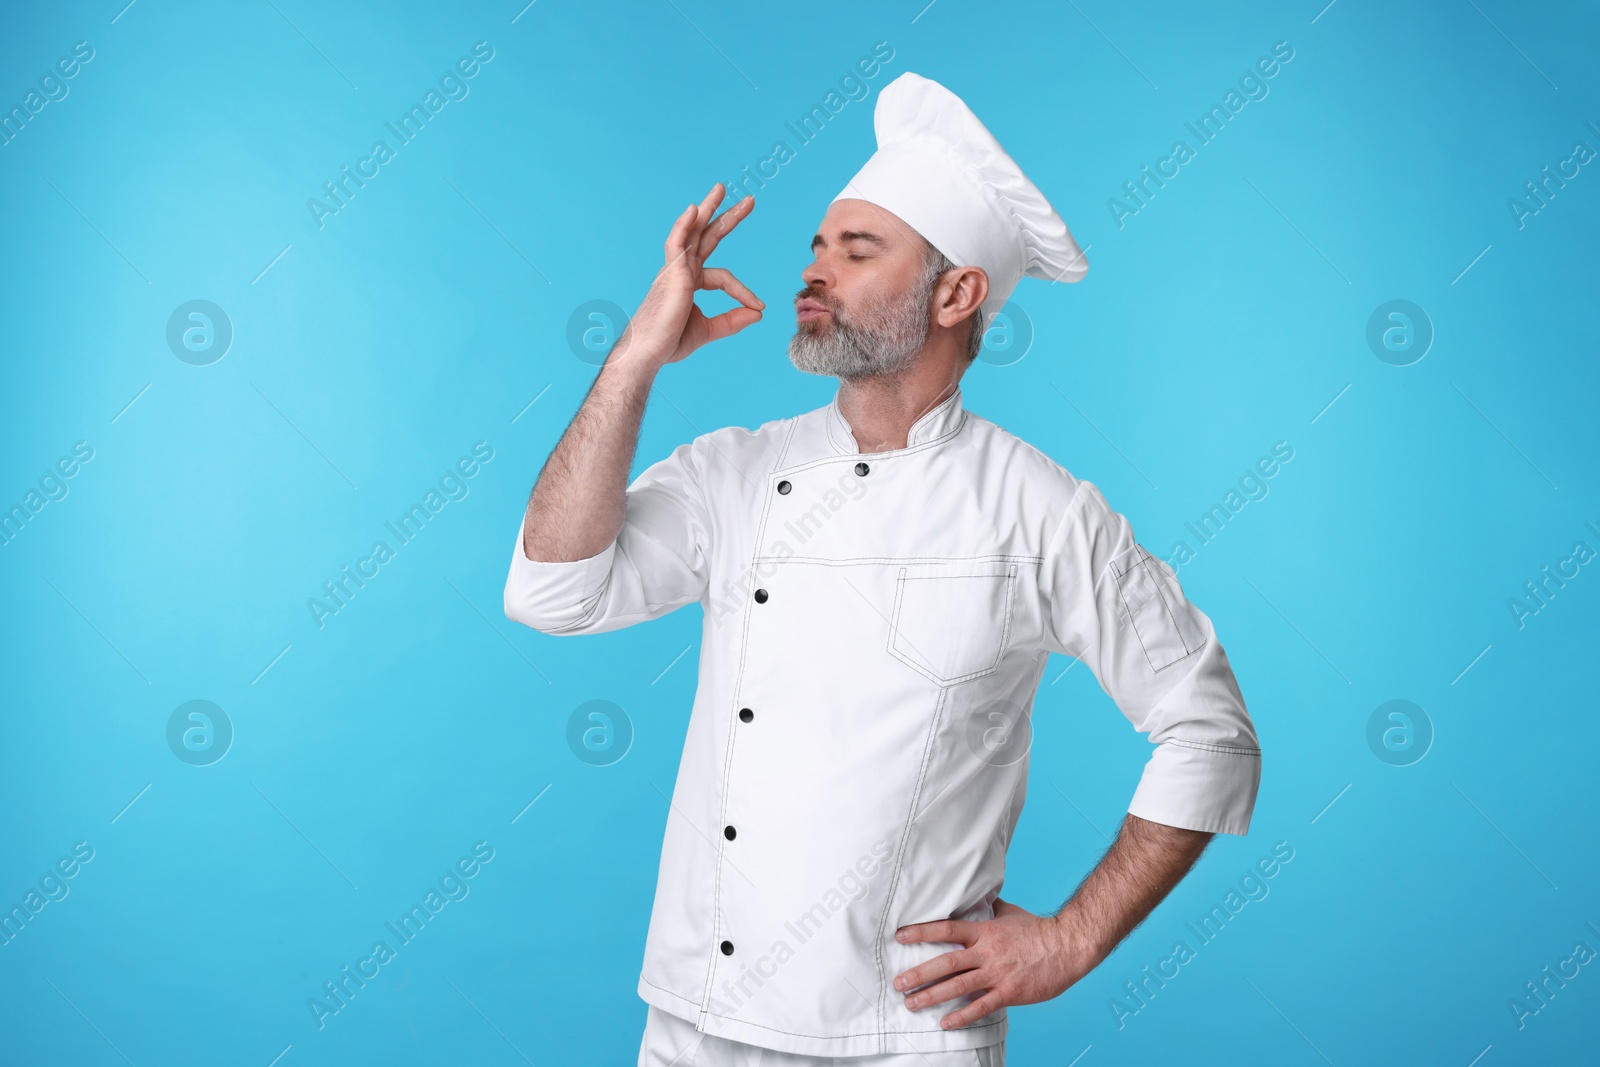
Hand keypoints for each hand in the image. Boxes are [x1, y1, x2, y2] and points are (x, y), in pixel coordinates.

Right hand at [611, 182, 763, 370]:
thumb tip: (758, 313)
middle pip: (707, 236)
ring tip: (722, 188)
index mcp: (690, 282)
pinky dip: (684, 225)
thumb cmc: (670, 342)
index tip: (758, 305)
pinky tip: (695, 209)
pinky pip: (676, 242)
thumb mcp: (708, 330)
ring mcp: (675, 269)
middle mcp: (682, 270)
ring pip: (693, 231)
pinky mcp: (671, 273)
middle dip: (727, 218)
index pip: (723, 277)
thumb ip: (733, 320)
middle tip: (749, 200)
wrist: (649, 353)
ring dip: (708, 209)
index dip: (743, 291)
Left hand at [892, 897, 1100, 1030]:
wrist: (1068, 947)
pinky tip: (945, 1022)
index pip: (947, 929)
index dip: (921, 932)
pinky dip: (961, 1016)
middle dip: (919, 973)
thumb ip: (989, 908)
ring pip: (958, 986)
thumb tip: (976, 896)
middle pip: (946, 962)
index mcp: (985, 931)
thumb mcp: (1010, 913)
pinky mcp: (1009, 992)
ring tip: (911, 1002)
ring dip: (931, 995)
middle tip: (898, 982)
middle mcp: (987, 952)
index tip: (900, 936)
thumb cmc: (1038, 930)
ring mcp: (998, 973)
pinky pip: (981, 1006)